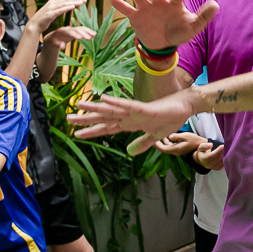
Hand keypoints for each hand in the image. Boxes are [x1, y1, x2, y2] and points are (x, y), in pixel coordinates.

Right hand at [28, 0, 85, 34]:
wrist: (34, 25)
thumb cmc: (43, 19)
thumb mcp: (52, 11)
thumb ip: (58, 7)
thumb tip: (66, 5)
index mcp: (52, 1)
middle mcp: (51, 3)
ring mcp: (50, 8)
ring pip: (64, 3)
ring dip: (73, 2)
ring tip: (81, 2)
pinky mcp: (50, 14)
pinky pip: (60, 10)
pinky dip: (67, 8)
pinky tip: (73, 7)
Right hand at [43, 25, 96, 49]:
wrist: (50, 40)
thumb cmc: (64, 37)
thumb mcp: (74, 35)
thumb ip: (83, 34)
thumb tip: (95, 34)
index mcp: (71, 29)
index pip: (80, 28)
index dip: (87, 31)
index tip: (94, 35)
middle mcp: (66, 30)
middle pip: (75, 30)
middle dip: (82, 33)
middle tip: (89, 38)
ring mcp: (59, 34)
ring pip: (66, 32)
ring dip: (73, 34)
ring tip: (79, 38)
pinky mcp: (53, 40)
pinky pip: (56, 41)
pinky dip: (59, 44)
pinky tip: (63, 47)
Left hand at [69, 90, 202, 154]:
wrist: (185, 108)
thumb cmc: (171, 119)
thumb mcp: (154, 136)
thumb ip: (142, 144)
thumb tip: (129, 152)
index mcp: (130, 124)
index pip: (107, 128)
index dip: (92, 131)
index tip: (76, 134)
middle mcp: (129, 116)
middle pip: (104, 118)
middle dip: (86, 120)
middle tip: (68, 119)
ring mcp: (135, 111)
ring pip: (111, 110)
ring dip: (95, 108)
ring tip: (78, 105)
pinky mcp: (144, 108)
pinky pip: (127, 105)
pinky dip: (115, 102)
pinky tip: (103, 99)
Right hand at [109, 0, 217, 49]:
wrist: (164, 44)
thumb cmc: (180, 31)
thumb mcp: (193, 27)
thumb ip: (204, 16)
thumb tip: (216, 4)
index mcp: (174, 3)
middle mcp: (159, 1)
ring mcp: (146, 7)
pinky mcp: (136, 16)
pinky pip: (126, 9)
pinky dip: (118, 3)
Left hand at [154, 131, 204, 156]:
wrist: (200, 145)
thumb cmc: (194, 140)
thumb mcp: (186, 136)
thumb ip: (177, 136)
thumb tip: (169, 136)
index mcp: (176, 149)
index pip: (163, 149)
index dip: (157, 145)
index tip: (152, 140)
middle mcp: (175, 151)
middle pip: (163, 149)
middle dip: (157, 144)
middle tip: (152, 137)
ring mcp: (177, 150)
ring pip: (166, 148)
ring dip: (161, 143)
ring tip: (157, 136)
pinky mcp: (178, 148)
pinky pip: (170, 146)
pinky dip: (166, 142)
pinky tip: (165, 137)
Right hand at [194, 142, 224, 169]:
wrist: (202, 160)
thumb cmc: (202, 152)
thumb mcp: (201, 147)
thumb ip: (205, 146)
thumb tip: (211, 145)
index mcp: (203, 159)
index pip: (212, 155)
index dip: (218, 151)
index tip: (222, 146)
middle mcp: (208, 165)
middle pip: (218, 158)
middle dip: (223, 152)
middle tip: (226, 146)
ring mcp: (213, 167)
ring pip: (221, 161)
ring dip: (225, 155)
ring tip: (226, 149)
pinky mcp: (218, 168)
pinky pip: (223, 163)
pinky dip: (225, 158)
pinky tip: (226, 153)